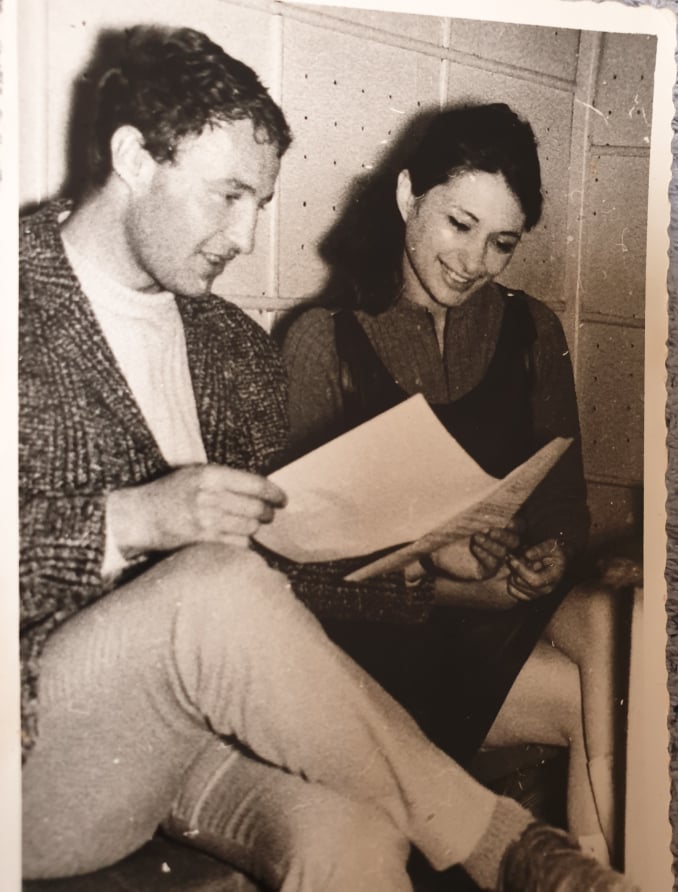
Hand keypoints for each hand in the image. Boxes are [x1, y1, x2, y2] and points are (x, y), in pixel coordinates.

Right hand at [108, 464, 286, 555]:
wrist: (140, 516)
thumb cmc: (170, 493)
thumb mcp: (195, 474)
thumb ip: (226, 479)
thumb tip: (261, 490)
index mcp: (211, 475)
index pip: (256, 484)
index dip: (275, 494)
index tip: (283, 500)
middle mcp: (210, 497)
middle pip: (257, 508)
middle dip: (267, 513)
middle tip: (267, 515)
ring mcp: (207, 521)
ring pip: (250, 528)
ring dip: (253, 529)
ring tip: (248, 526)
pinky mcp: (203, 541)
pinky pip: (238, 545)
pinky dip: (242, 543)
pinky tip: (236, 539)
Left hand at [430, 521, 521, 580]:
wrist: (436, 549)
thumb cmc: (451, 531)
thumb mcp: (463, 520)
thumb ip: (477, 514)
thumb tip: (485, 497)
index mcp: (498, 529)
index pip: (517, 527)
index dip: (517, 524)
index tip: (509, 521)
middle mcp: (499, 544)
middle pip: (513, 540)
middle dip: (504, 535)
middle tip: (490, 530)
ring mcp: (493, 558)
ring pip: (502, 552)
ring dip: (491, 544)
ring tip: (476, 537)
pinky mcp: (486, 570)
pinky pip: (492, 563)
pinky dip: (485, 554)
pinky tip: (475, 548)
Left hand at [506, 538, 565, 601]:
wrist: (558, 558)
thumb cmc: (555, 551)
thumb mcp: (551, 545)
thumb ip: (540, 549)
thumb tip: (527, 556)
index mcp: (553, 578)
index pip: (533, 580)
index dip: (520, 569)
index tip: (511, 558)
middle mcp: (545, 589)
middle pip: (520, 583)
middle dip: (514, 569)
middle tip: (512, 556)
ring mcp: (537, 594)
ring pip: (513, 587)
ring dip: (511, 573)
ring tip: (515, 562)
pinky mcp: (529, 595)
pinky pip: (512, 591)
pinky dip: (509, 581)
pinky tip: (514, 571)